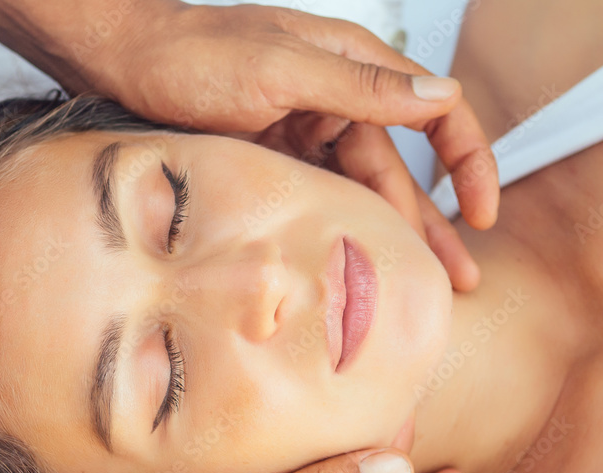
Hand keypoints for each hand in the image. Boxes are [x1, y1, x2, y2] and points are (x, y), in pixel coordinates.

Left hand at [0, 0, 497, 290]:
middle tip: (460, 284)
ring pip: (363, 193)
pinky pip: (323, 201)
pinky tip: (358, 268)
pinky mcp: (276, 159)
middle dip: (433, 225)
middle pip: (402, 169)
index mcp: (352, 68)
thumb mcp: (277, 69)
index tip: (482, 214)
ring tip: (422, 288)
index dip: (469, 161)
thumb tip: (442, 91)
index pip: (437, 109)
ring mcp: (306, 132)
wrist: (120, 63)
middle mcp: (337, 100)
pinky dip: (344, 233)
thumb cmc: (191, 55)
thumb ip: (359, 86)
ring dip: (393, 238)